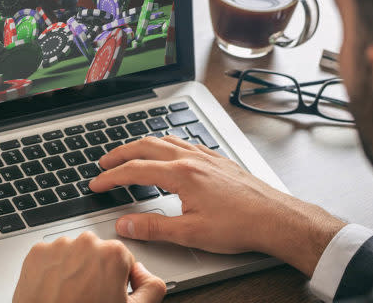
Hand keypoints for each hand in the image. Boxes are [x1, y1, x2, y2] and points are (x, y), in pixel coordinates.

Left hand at [13, 231, 165, 302]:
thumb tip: (145, 273)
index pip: (122, 259)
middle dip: (95, 271)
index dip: (117, 279)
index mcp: (113, 253)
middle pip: (97, 253)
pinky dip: (52, 269)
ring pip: (73, 253)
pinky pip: (51, 256)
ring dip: (73, 269)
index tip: (108, 292)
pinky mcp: (37, 253)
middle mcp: (86, 242)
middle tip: (89, 297)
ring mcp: (59, 246)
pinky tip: (55, 289)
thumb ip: (152, 287)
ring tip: (70, 295)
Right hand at [88, 136, 345, 276]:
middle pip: (145, 146)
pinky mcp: (217, 159)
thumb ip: (153, 228)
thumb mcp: (190, 233)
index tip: (97, 184)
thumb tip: (125, 225)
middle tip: (104, 162)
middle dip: (120, 153)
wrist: (276, 218)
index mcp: (181, 174)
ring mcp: (205, 156)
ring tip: (130, 153)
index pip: (135, 171)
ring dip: (141, 145)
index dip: (111, 177)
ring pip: (165, 140)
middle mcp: (191, 159)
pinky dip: (166, 144)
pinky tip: (169, 151)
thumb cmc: (240, 225)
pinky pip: (184, 142)